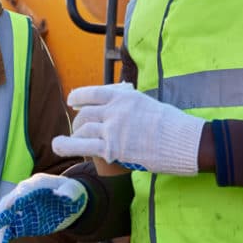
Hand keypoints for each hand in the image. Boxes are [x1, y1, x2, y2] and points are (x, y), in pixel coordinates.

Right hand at [0, 174, 86, 242]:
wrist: (66, 201)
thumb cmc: (70, 192)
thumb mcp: (73, 190)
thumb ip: (69, 192)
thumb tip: (65, 197)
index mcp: (35, 184)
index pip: (25, 191)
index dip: (18, 198)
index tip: (11, 207)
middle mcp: (22, 195)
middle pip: (7, 205)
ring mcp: (18, 209)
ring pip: (3, 219)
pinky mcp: (19, 222)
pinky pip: (8, 232)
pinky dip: (2, 242)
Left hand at [52, 82, 204, 175]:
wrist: (183, 141)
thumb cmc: (171, 123)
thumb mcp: (148, 102)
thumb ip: (129, 100)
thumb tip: (121, 93)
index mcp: (124, 96)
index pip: (92, 93)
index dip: (78, 97)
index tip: (72, 102)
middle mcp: (115, 110)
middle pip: (85, 113)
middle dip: (78, 122)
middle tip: (78, 129)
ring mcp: (113, 129)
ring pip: (82, 128)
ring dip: (74, 135)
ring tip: (70, 140)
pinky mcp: (113, 149)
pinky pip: (83, 145)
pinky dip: (67, 145)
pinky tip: (58, 146)